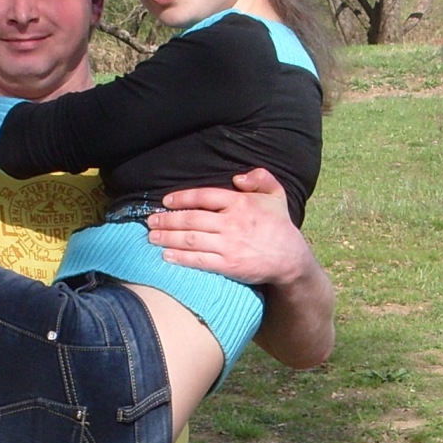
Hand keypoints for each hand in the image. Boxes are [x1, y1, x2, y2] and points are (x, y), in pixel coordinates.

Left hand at [145, 168, 308, 284]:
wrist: (291, 259)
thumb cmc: (280, 226)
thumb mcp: (276, 194)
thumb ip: (260, 178)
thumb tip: (237, 177)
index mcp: (240, 203)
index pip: (203, 196)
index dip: (182, 198)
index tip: (166, 201)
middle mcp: (232, 222)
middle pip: (191, 219)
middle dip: (167, 220)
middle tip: (151, 221)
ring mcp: (229, 245)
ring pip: (190, 239)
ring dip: (167, 238)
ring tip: (152, 237)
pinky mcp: (228, 265)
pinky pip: (199, 260)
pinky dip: (180, 258)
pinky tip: (167, 255)